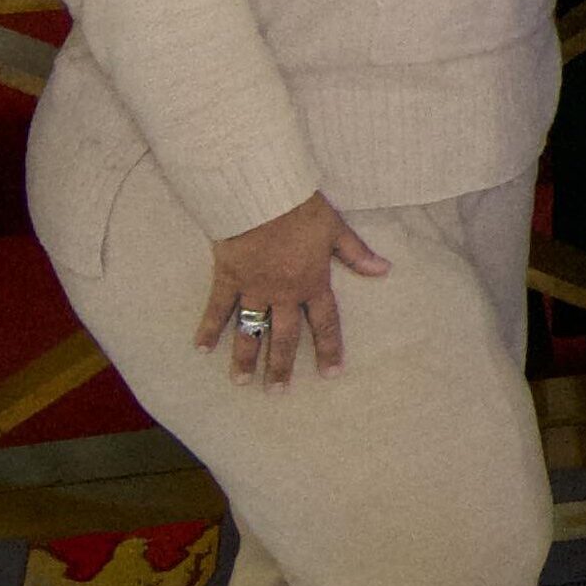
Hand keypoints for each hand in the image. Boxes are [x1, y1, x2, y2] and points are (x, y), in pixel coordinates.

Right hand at [209, 194, 392, 386]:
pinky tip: (201, 349)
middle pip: (284, 336)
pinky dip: (208, 327)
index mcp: (312, 281)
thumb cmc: (300, 207)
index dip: (329, 348)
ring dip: (245, 357)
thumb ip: (357, 254)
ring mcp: (254, 287)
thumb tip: (384, 270)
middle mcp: (283, 292)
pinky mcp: (228, 276)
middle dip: (281, 366)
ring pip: (250, 330)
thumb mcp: (335, 228)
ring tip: (241, 382)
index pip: (324, 322)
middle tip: (277, 393)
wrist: (260, 192)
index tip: (330, 373)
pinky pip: (217, 308)